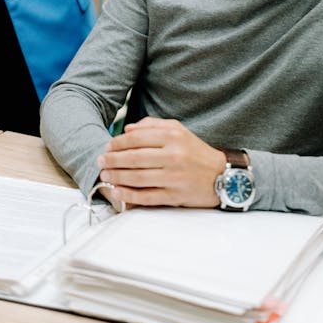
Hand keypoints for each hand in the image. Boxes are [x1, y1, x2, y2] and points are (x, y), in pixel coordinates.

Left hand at [96, 117, 226, 207]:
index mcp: (172, 136)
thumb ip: (151, 126)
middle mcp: (173, 155)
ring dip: (117, 177)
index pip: (137, 138)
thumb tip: (127, 129)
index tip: (106, 146)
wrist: (222, 175)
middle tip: (100, 162)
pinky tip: (117, 192)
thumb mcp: (178, 130)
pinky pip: (147, 196)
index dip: (117, 143)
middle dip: (113, 160)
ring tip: (105, 176)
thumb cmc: (195, 151)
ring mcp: (174, 177)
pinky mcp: (175, 195)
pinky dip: (130, 195)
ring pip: (138, 177)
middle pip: (134, 158)